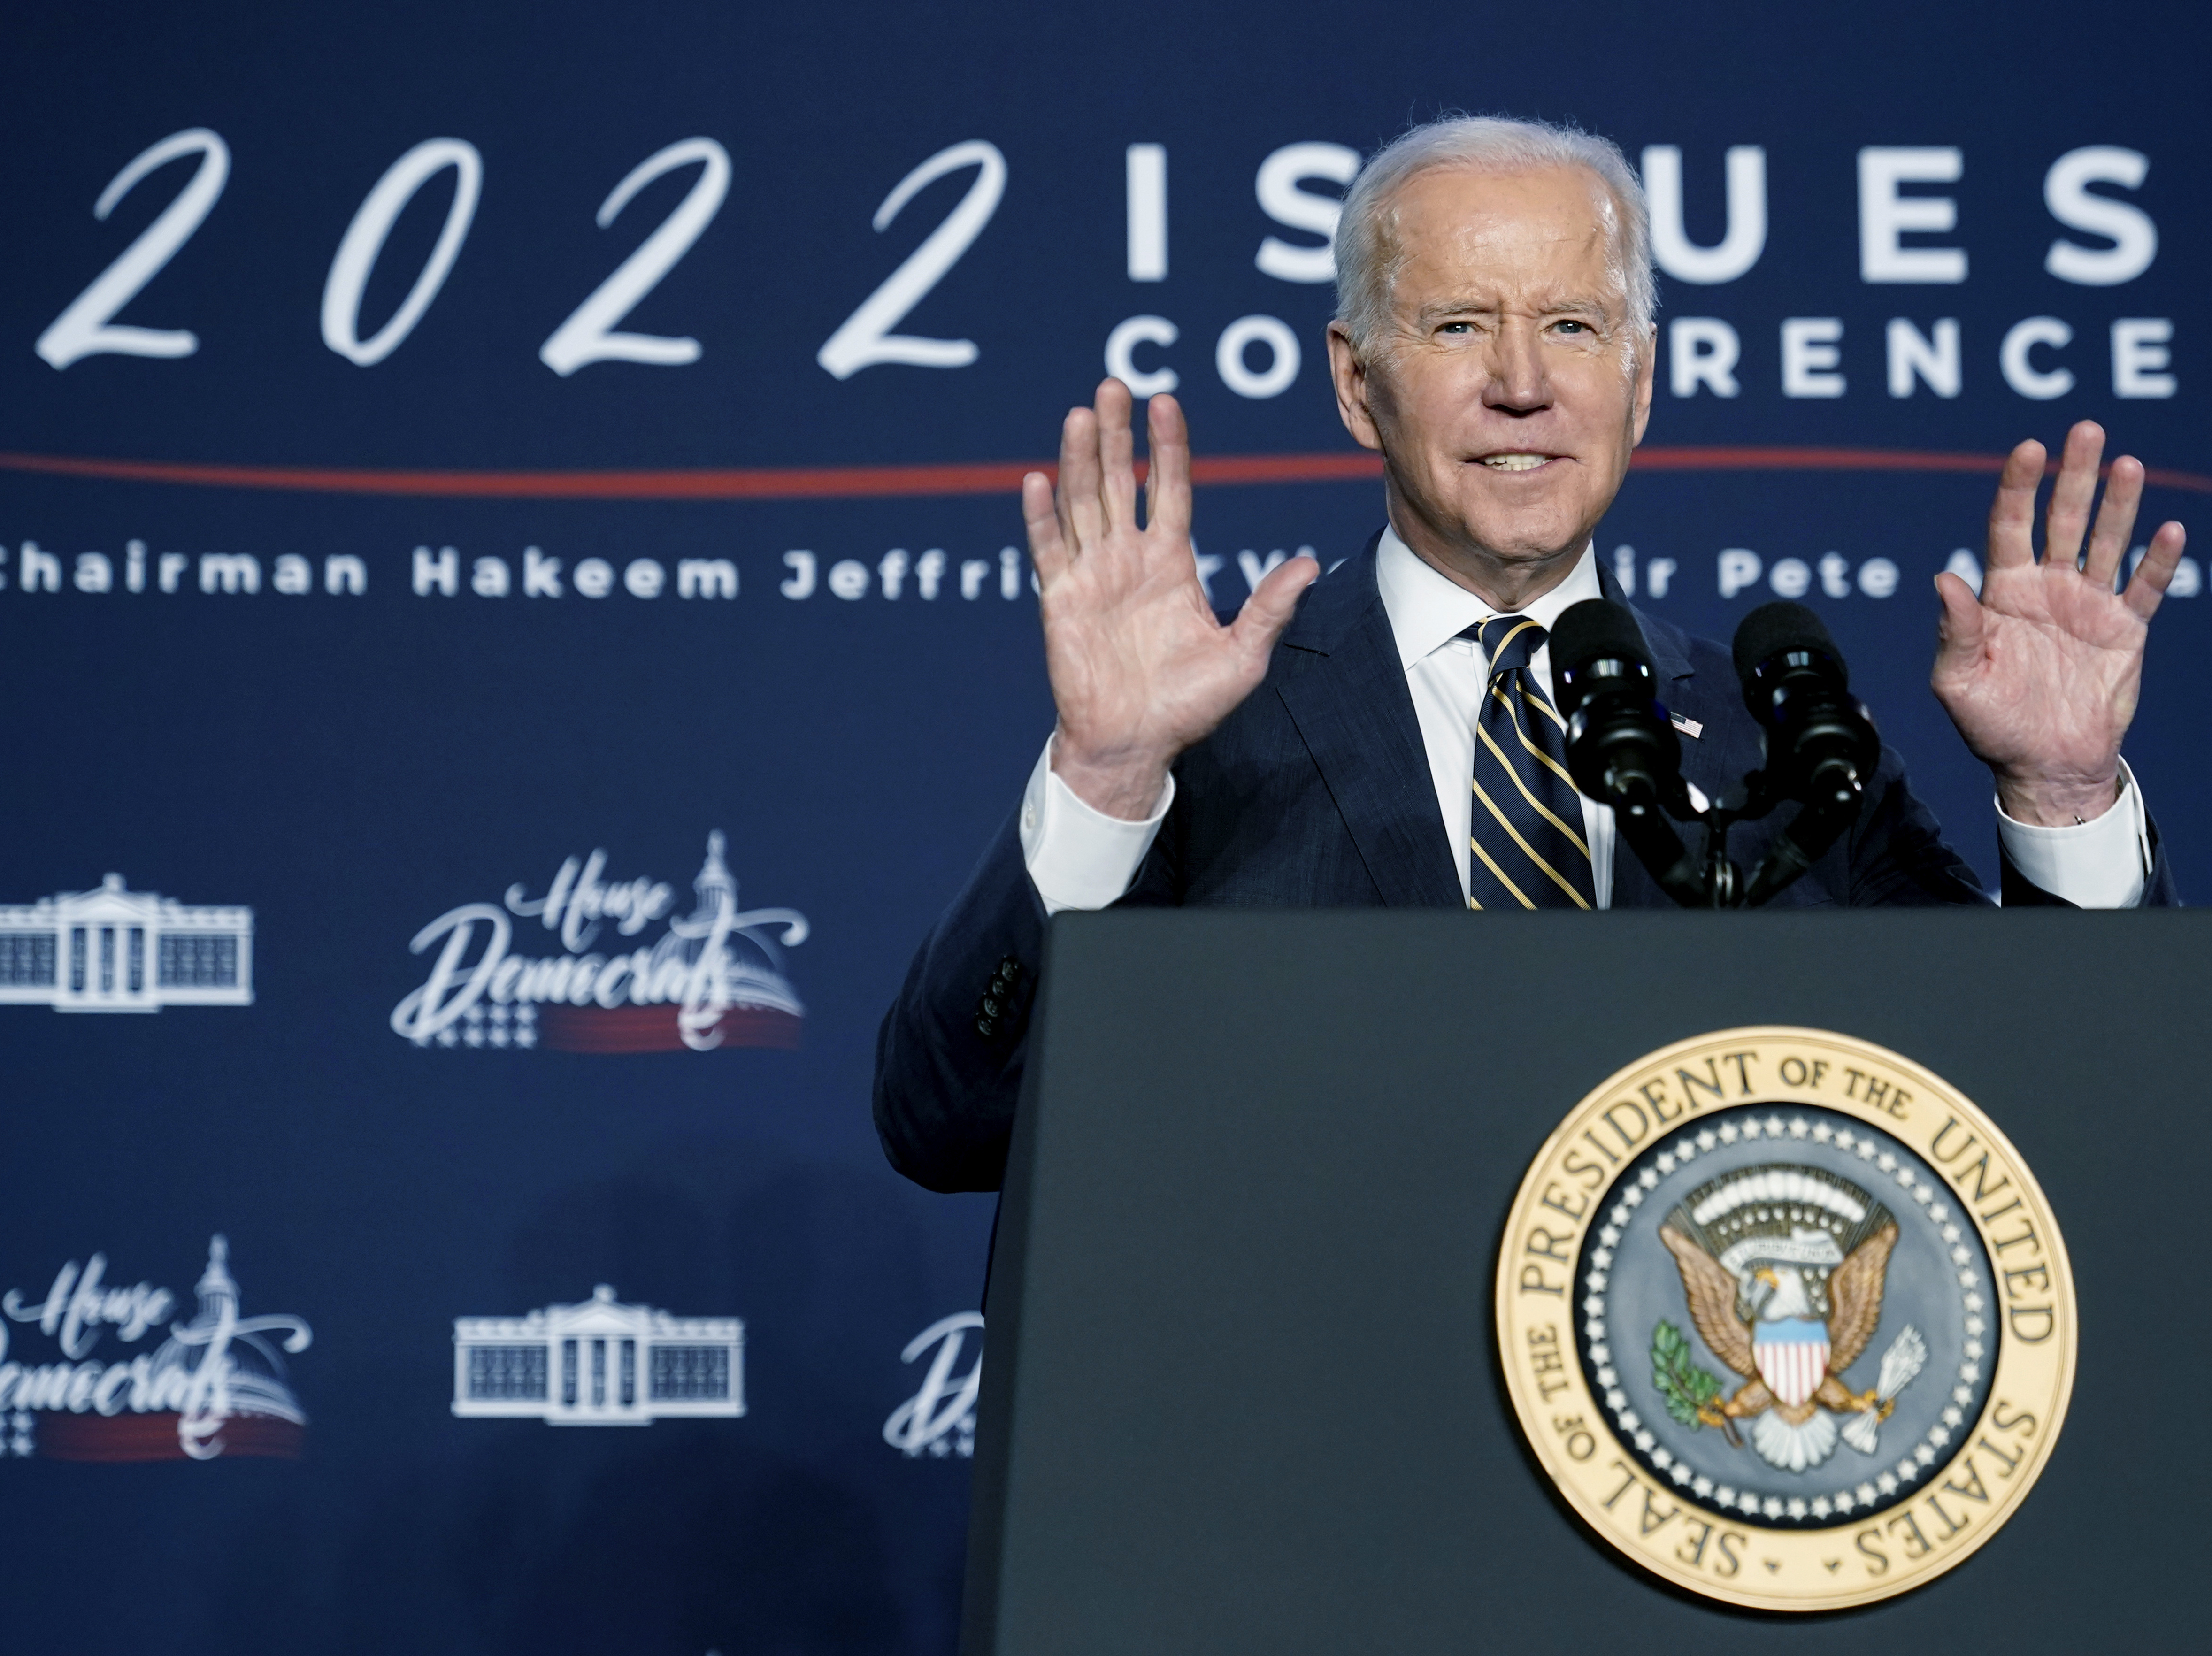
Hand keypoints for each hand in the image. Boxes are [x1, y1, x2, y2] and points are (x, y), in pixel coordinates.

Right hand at [1026, 379, 1317, 818]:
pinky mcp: (1059, 601)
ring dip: (1080, 458)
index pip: (1170, 490)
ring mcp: (1091, 576)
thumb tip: (1307, 565)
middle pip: (1120, 483)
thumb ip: (1269, 608)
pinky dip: (1041, 516)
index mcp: (1171, 565)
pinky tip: (1038, 479)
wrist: (1134, 746)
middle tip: (1113, 384)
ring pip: (1083, 503)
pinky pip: (1048, 550)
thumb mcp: (1243, 657)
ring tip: (1082, 414)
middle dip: (1118, 434)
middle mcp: (1129, 560)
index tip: (1165, 401)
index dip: (1167, 447)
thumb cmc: (1189, 707)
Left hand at [1931, 420, 2185, 825]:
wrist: (2044, 763)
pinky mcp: (2124, 629)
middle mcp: (2047, 588)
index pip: (2009, 526)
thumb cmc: (1992, 725)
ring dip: (2117, 504)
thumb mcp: (1960, 682)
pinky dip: (2157, 560)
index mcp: (2003, 593)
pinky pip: (2144, 587)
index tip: (2029, 448)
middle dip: (2074, 475)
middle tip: (2087, 430)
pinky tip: (2169, 530)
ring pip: (2106, 541)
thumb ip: (1957, 631)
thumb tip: (1942, 579)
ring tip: (2126, 464)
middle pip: (2062, 519)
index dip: (2019, 487)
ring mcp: (2088, 605)